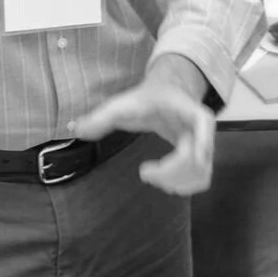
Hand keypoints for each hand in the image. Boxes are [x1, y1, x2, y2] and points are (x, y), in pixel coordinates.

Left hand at [70, 58, 214, 195]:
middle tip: (145, 173)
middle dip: (169, 174)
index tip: (166, 166)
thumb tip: (74, 130)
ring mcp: (203, 144)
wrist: (167, 91)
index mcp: (189, 112)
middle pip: (197, 161)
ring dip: (177, 183)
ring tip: (153, 177)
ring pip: (201, 174)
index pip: (202, 129)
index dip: (194, 150)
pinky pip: (200, 178)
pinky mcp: (200, 155)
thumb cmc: (147, 98)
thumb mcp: (122, 103)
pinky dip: (184, 185)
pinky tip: (164, 182)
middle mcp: (202, 130)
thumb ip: (100, 117)